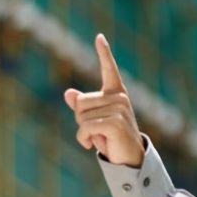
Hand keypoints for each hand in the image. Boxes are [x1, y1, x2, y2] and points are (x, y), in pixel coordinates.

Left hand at [63, 34, 144, 166]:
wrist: (128, 159)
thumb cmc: (111, 138)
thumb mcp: (94, 121)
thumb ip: (81, 107)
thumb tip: (68, 93)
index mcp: (116, 93)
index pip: (109, 69)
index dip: (104, 53)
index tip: (99, 37)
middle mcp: (119, 97)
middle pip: (80, 103)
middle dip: (81, 121)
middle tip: (96, 131)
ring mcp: (119, 109)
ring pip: (80, 117)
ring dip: (83, 132)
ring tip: (99, 137)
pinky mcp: (115, 122)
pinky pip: (84, 128)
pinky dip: (83, 139)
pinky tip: (93, 145)